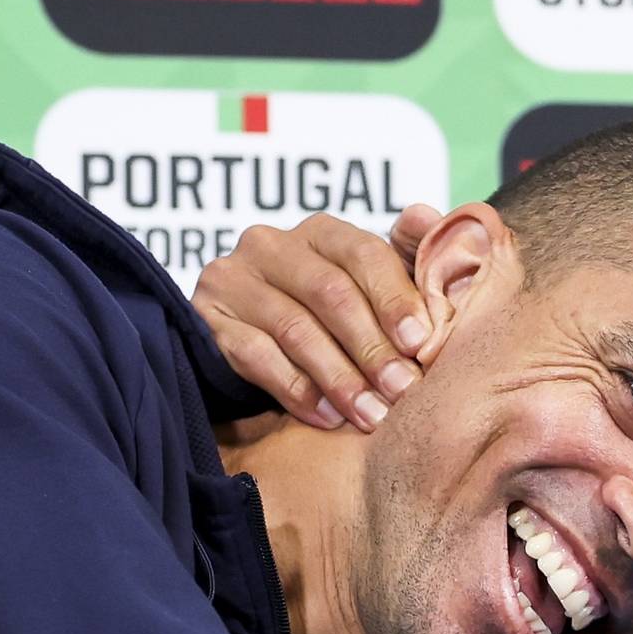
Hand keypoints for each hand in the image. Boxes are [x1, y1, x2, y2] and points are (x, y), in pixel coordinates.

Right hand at [192, 206, 440, 431]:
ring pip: (296, 329)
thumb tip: (427, 216)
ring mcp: (233, 279)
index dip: (395, 298)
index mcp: (321, 231)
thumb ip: (404, 258)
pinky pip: (255, 356)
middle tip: (403, 390)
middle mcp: (271, 245)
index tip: (421, 343)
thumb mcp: (370, 289)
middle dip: (372, 347)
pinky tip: (327, 417)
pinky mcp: (206, 318)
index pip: (364, 254)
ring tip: (371, 413)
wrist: (254, 346)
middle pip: (331, 293)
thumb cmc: (330, 316)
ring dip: (340, 378)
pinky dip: (297, 390)